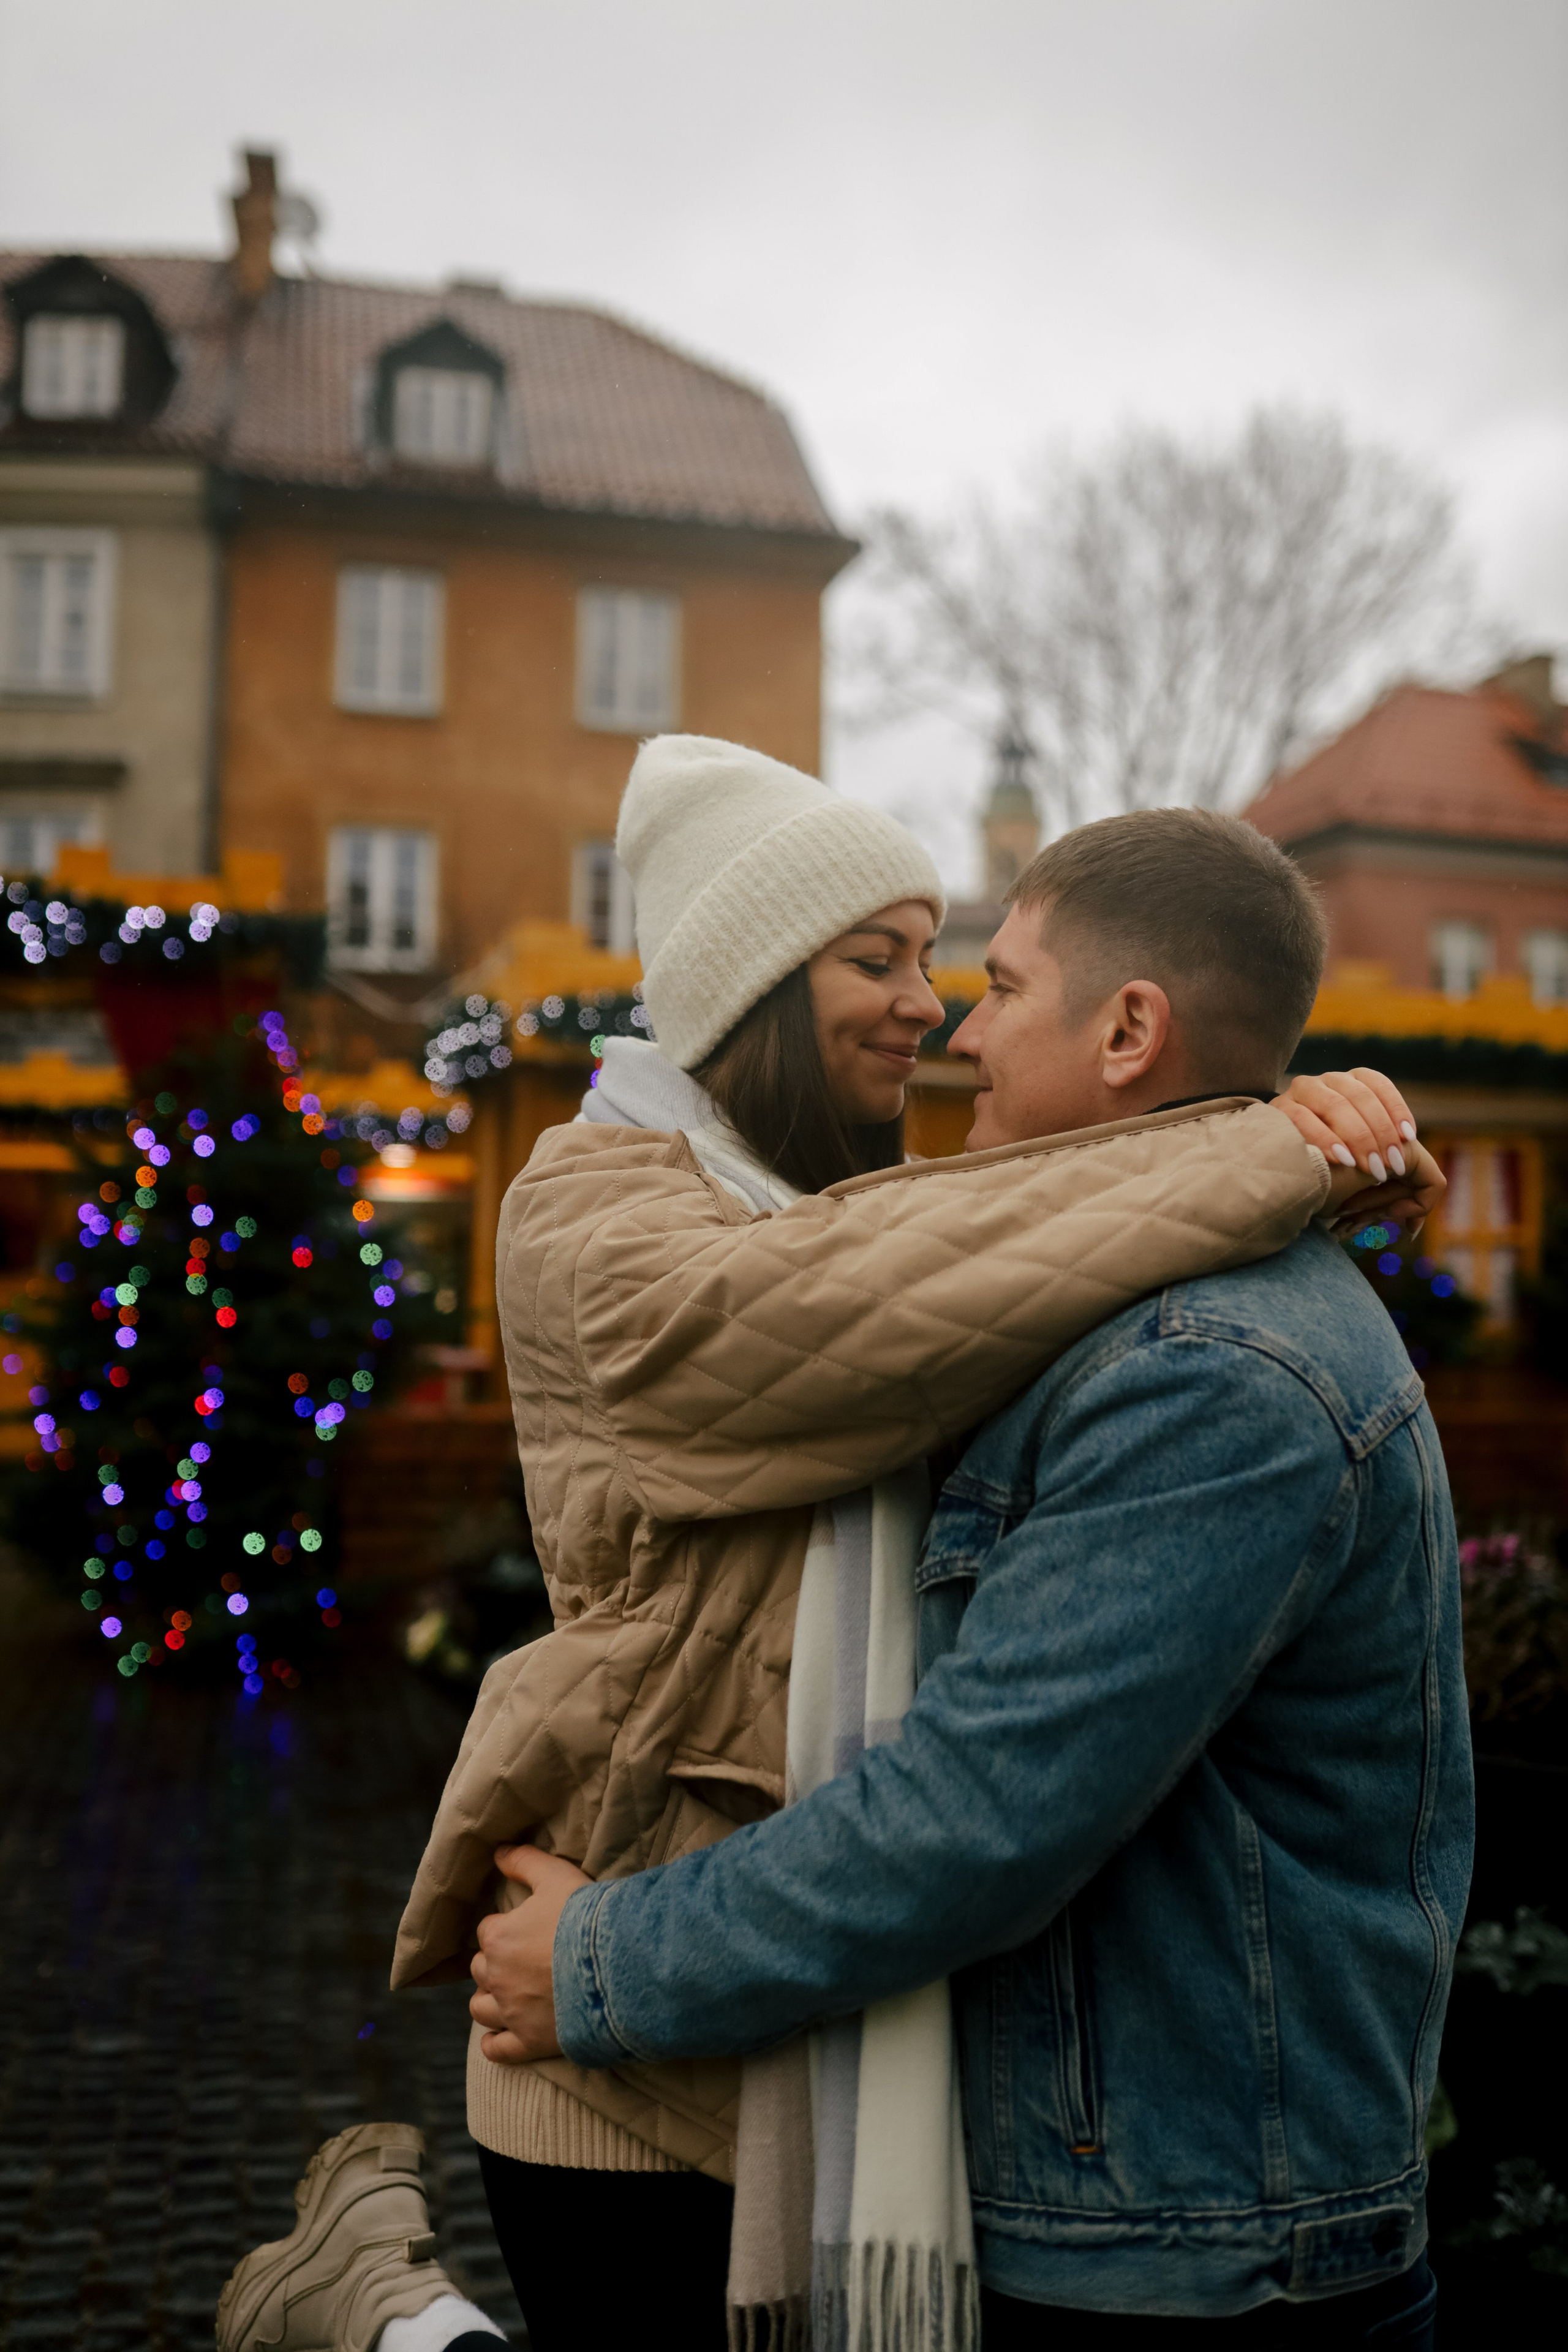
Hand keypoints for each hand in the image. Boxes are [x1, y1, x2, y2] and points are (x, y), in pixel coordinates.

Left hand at [468, 1845, 590, 2063]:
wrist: (617, 1966)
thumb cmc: (587, 1917)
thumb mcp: (556, 1876)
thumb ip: (524, 1861)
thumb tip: (498, 1851)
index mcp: (499, 1937)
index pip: (489, 1931)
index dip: (508, 1928)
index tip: (528, 1929)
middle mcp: (497, 1976)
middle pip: (481, 1969)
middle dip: (496, 1964)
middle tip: (522, 1960)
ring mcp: (511, 2012)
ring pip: (480, 2008)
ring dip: (490, 2000)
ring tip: (509, 1995)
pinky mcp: (528, 2042)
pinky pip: (497, 2050)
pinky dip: (494, 2045)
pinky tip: (498, 2038)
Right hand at [1270, 1068, 1444, 1238]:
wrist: (1280, 1172)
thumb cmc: (1330, 1168)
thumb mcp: (1363, 1156)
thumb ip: (1385, 1150)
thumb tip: (1410, 1161)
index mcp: (1348, 1083)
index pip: (1377, 1083)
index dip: (1396, 1109)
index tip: (1409, 1138)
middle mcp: (1324, 1081)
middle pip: (1358, 1095)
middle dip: (1379, 1132)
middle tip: (1390, 1166)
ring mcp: (1299, 1092)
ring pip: (1333, 1103)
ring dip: (1356, 1136)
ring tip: (1370, 1168)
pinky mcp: (1277, 1110)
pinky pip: (1302, 1118)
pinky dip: (1324, 1138)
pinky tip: (1341, 1161)